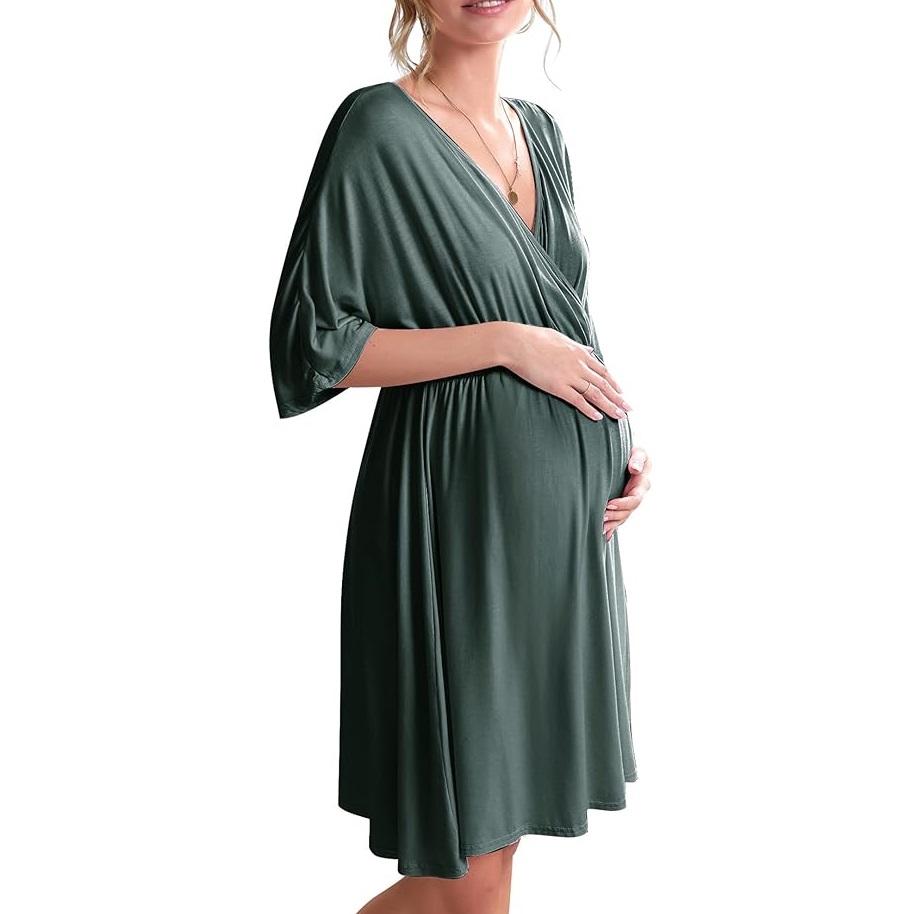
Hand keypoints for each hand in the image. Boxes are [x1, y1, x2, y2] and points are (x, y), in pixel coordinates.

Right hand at [500, 324, 631, 420]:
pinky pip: (578, 400)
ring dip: (609, 406)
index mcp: (580, 353)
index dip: (614, 383)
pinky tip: (598, 417)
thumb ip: (577, 346)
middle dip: (618, 398)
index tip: (621, 392)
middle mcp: (579, 365)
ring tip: (619, 416)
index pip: (603, 371)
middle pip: (604, 384)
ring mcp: (569, 376)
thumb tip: (589, 349)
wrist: (516, 343)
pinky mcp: (557, 386)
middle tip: (628, 409)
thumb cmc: (533, 338)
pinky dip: (589, 409)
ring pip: (595, 394)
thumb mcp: (560, 338)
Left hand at [604, 446, 651, 540]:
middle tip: (601, 518)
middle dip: (615, 516)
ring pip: (623, 517)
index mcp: (642, 485)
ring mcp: (630, 502)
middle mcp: (637, 495)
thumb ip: (638, 458)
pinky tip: (606, 536)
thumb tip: (635, 469)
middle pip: (628, 511)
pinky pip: (619, 518)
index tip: (609, 504)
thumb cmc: (634, 454)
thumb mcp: (639, 452)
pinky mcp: (623, 505)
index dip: (623, 503)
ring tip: (600, 529)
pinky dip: (613, 527)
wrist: (631, 459)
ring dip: (613, 524)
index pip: (634, 499)